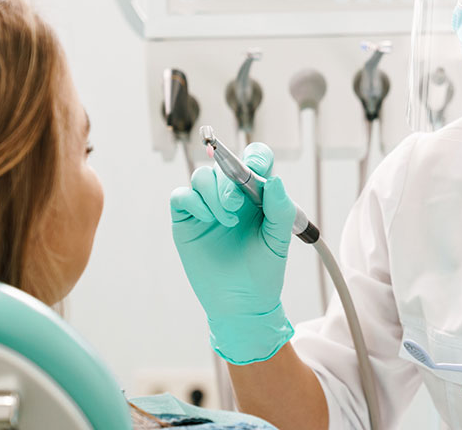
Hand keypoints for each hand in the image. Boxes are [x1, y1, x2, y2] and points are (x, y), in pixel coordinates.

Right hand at [169, 143, 296, 364]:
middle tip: (235, 205)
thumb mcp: (278, 240)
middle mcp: (231, 196)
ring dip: (213, 193)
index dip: (254, 157)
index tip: (254, 171)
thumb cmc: (263, 272)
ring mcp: (207, 208)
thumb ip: (280, 209)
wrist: (242, 304)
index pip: (254, 160)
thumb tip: (275, 181)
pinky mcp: (187, 221)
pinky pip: (181, 196)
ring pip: (202, 177)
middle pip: (224, 166)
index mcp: (257, 195)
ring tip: (226, 220)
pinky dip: (193, 201)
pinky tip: (207, 219)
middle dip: (229, 181)